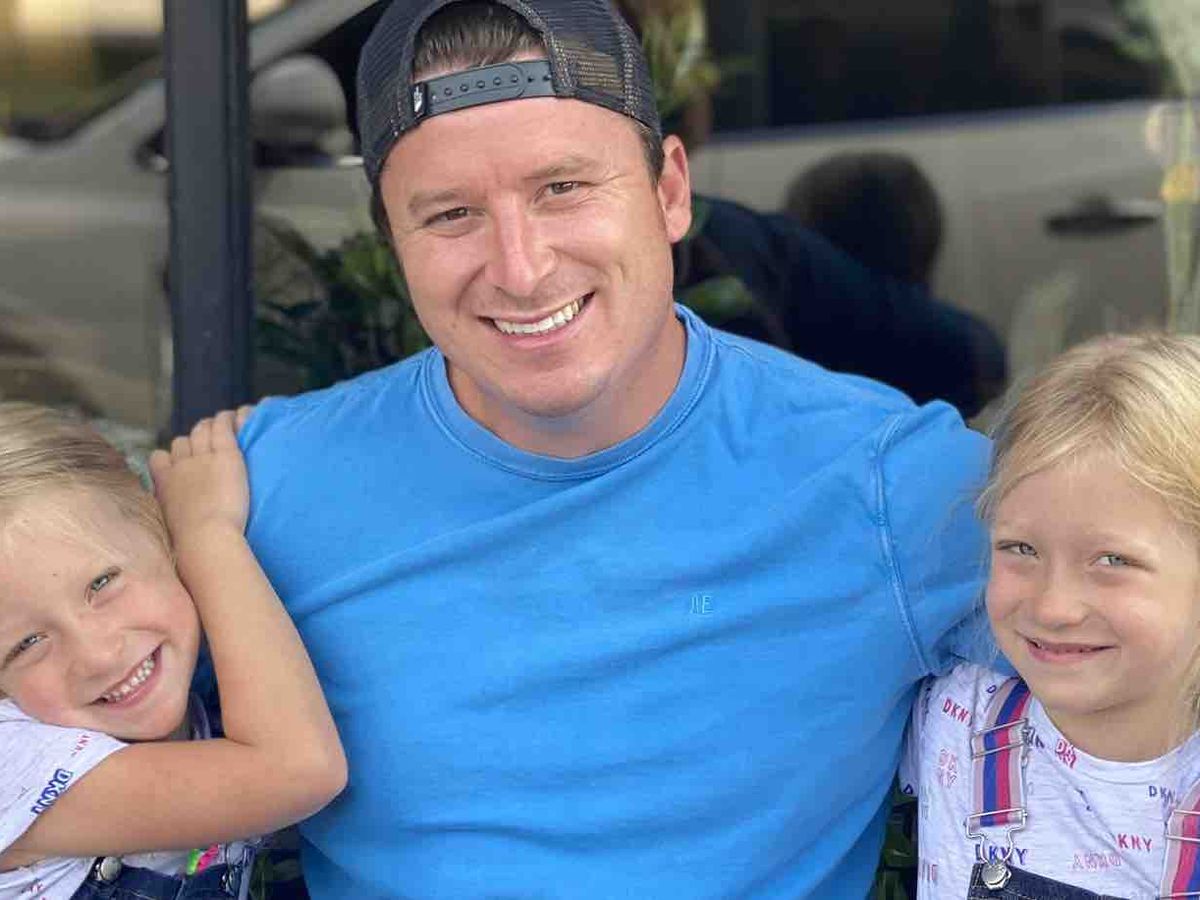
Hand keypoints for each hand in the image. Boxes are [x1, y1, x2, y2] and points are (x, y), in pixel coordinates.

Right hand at [148, 407, 253, 544]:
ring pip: (201, 430)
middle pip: (181, 442)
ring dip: (210, 428)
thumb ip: (170, 513)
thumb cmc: (191, 544)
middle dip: (192, 442)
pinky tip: (236, 418)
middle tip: (207, 447)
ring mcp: (202, 458)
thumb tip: (176, 518)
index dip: (171, 457)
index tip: (181, 463)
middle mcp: (179, 466)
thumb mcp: (169, 526)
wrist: (205, 539)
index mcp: (163, 483)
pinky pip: (223, 428)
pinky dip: (228, 420)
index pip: (159, 457)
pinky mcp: (226, 455)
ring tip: (222, 429)